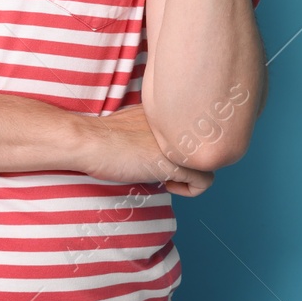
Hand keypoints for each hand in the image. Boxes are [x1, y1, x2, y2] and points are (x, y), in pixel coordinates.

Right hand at [75, 104, 214, 196]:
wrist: (92, 142)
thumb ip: (156, 128)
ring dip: (192, 174)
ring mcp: (182, 144)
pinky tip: (167, 185)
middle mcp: (183, 124)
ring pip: (209, 161)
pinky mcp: (178, 164)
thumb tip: (161, 143)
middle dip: (191, 159)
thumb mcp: (137, 122)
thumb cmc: (104, 135)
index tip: (165, 155)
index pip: (198, 128)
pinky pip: (206, 181)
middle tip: (169, 168)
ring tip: (168, 177)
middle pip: (206, 144)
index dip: (186, 146)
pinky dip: (191, 190)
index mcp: (174, 111)